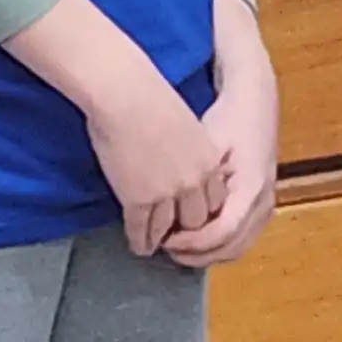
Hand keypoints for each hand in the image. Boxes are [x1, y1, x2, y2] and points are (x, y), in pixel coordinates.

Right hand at [88, 72, 230, 255]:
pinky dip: (139, 240)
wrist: (126, 95)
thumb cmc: (150, 98)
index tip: (191, 216)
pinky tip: (137, 244)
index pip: (214, 200)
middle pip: (195, 220)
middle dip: (186, 231)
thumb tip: (178, 160)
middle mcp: (193, 182)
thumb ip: (187, 148)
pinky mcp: (139, 200)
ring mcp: (166, 194)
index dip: (201, 211)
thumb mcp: (185, 125)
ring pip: (167, 230)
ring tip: (154, 247)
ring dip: (160, 240)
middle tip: (175, 237)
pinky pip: (140, 229)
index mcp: (208, 161)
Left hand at [167, 12, 283, 267]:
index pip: (221, 232)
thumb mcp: (205, 143)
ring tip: (175, 245)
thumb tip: (162, 205)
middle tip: (163, 247)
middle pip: (229, 248)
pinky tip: (193, 239)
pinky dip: (216, 247)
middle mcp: (263, 202)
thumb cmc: (226, 119)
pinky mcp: (262, 208)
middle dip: (195, 254)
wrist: (255, 104)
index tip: (164, 239)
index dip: (190, 242)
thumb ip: (190, 177)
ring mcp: (267, 207)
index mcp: (251, 186)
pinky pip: (240, 240)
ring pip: (235, 249)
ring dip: (205, 254)